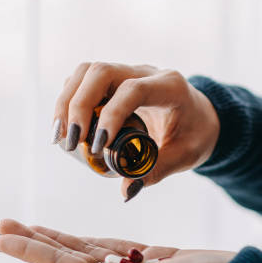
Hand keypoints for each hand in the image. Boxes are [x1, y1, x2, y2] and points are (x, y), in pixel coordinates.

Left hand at [0, 219, 234, 262]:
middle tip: (2, 224)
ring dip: (51, 237)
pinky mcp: (144, 258)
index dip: (28, 250)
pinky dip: (82, 239)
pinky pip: (104, 246)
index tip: (0, 237)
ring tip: (26, 226)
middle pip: (62, 256)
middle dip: (32, 239)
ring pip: (80, 250)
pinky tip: (68, 236)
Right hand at [52, 63, 219, 199]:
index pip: (133, 90)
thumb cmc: (195, 134)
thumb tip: (125, 190)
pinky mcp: (113, 80)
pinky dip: (68, 101)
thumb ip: (156, 170)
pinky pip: (83, 80)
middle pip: (101, 72)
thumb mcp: (185, 155)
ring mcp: (127, 72)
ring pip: (86, 71)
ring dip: (66, 102)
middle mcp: (146, 72)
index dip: (111, 115)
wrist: (200, 116)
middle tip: (71, 142)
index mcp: (169, 87)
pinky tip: (65, 128)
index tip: (98, 146)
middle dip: (78, 106)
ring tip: (61, 137)